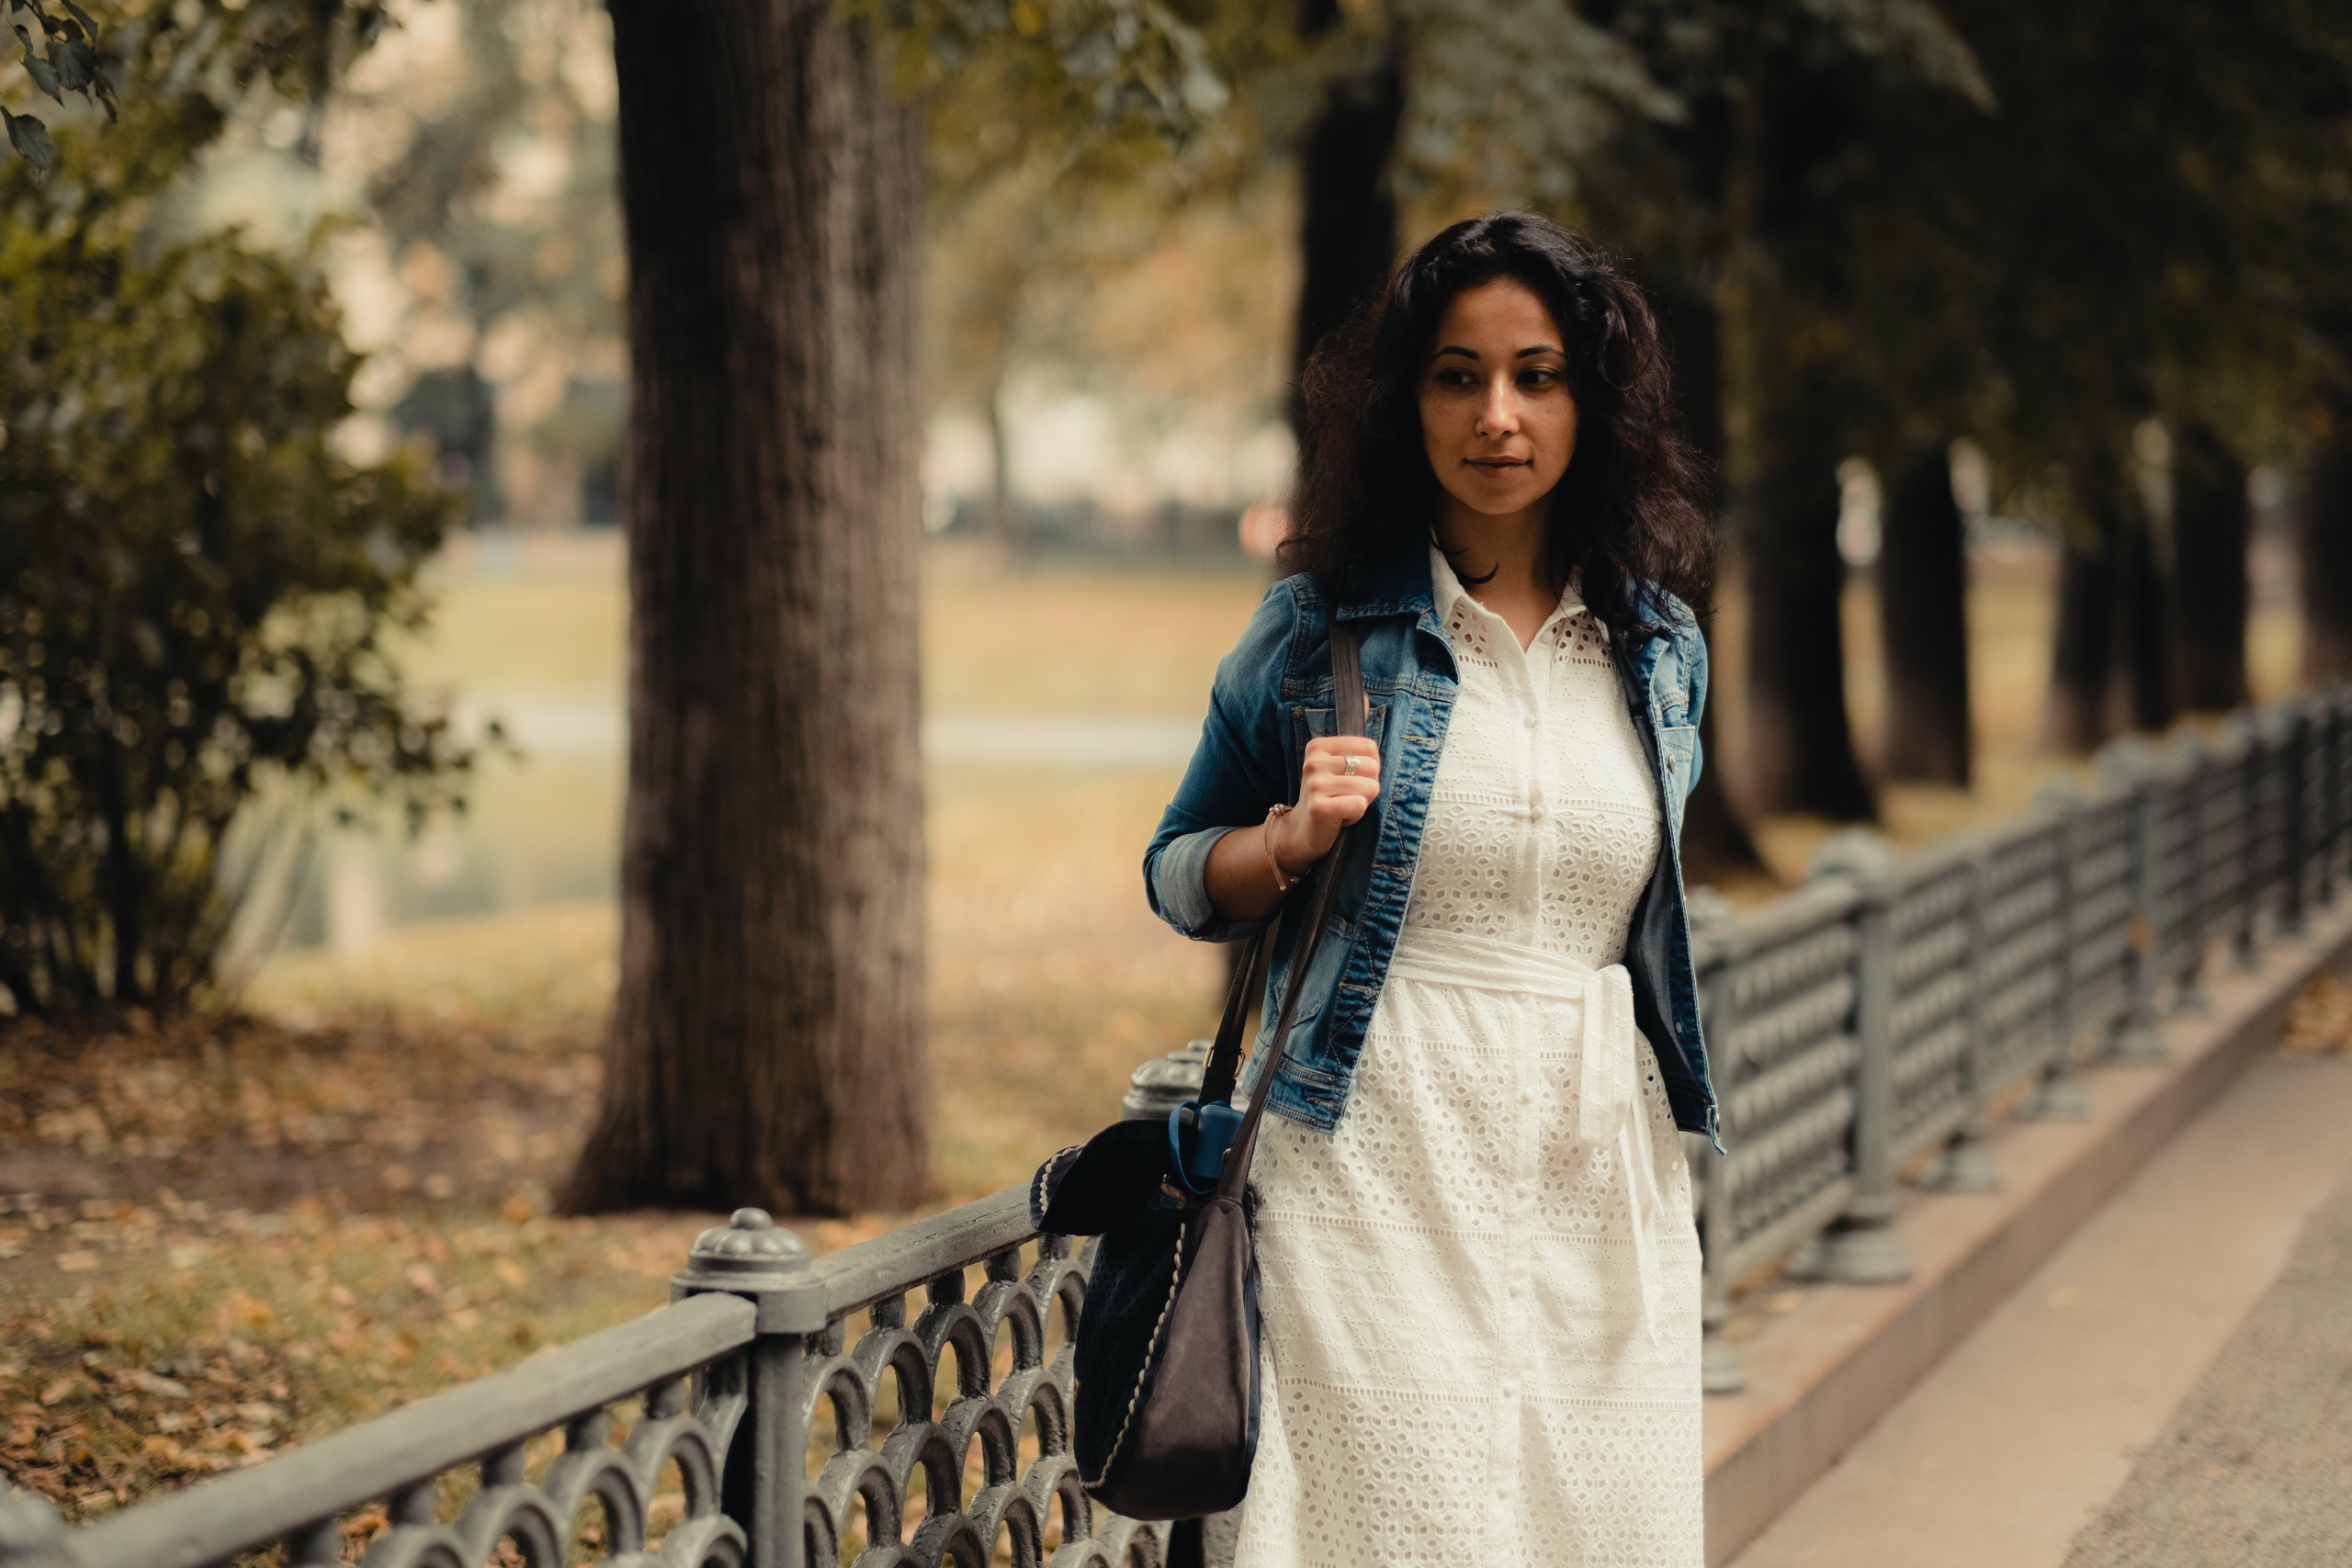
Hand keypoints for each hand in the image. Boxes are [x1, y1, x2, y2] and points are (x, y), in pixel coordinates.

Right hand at [1274, 736, 1380, 874]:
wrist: (1303, 831)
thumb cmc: (1328, 796)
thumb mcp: (1336, 766)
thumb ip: (1353, 743)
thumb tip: (1366, 698)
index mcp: (1318, 746)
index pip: (1369, 748)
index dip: (1370, 769)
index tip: (1350, 779)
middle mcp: (1313, 761)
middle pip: (1372, 767)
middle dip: (1368, 786)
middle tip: (1348, 795)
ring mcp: (1314, 784)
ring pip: (1369, 788)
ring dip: (1362, 803)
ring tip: (1343, 806)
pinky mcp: (1319, 807)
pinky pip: (1359, 805)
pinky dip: (1356, 816)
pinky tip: (1340, 817)